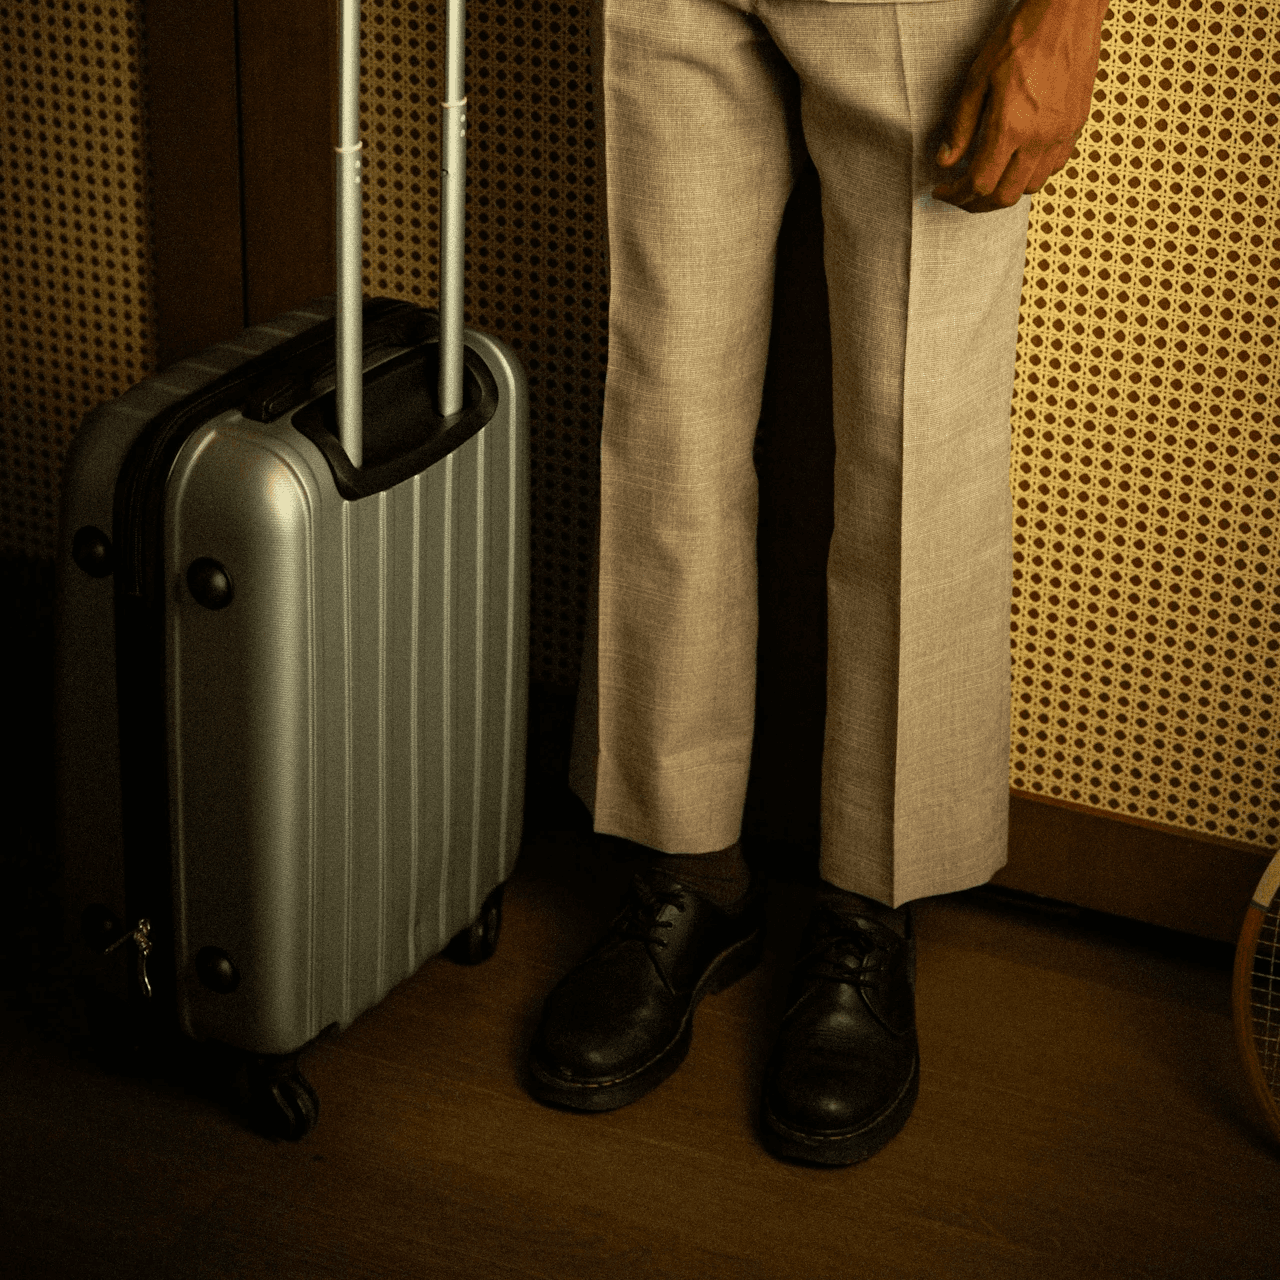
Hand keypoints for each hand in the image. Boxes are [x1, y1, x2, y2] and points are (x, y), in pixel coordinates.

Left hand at [932, 0, 1109, 212]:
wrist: (1068, 10)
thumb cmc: (1022, 36)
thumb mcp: (978, 78)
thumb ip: (961, 125)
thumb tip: (945, 160)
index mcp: (1012, 127)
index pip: (979, 183)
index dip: (956, 195)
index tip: (942, 190)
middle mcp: (1040, 138)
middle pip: (1005, 196)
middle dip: (977, 204)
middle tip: (960, 195)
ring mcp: (1062, 134)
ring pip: (1031, 187)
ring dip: (1005, 191)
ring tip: (987, 180)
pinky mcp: (1075, 125)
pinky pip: (1053, 167)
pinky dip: (1031, 175)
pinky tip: (1016, 162)